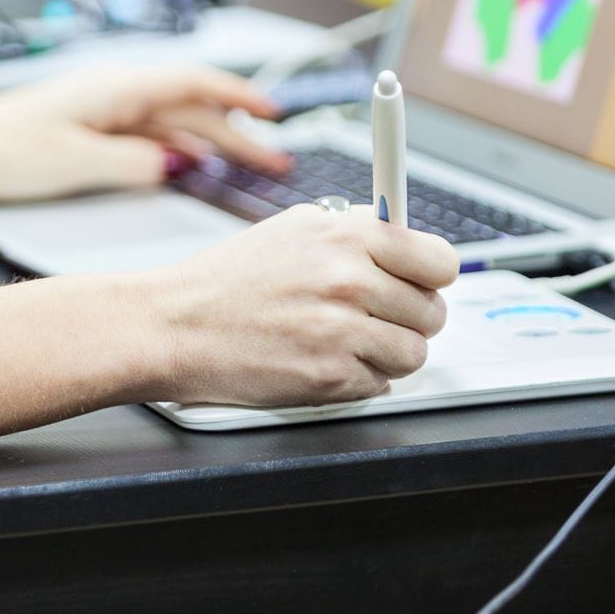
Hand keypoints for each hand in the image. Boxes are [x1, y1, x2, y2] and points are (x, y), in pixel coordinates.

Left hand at [0, 64, 289, 203]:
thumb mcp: (76, 164)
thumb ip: (136, 165)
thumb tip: (178, 167)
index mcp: (116, 88)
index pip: (196, 84)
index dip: (240, 98)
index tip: (275, 116)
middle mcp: (112, 93)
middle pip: (190, 108)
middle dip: (236, 132)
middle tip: (276, 160)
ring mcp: (99, 112)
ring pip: (170, 124)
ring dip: (209, 143)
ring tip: (246, 166)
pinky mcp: (84, 133)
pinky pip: (145, 138)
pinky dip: (175, 152)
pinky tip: (187, 169)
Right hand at [136, 204, 459, 407]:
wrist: (174, 325)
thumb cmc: (227, 280)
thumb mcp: (294, 228)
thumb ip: (355, 230)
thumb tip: (404, 237)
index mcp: (347, 237)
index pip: (440, 260)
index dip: (434, 274)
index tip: (423, 280)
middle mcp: (349, 281)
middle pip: (432, 312)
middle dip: (410, 317)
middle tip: (377, 314)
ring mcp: (341, 333)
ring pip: (413, 354)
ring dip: (388, 352)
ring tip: (347, 339)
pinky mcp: (328, 379)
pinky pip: (380, 385)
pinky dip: (358, 377)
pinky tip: (324, 358)